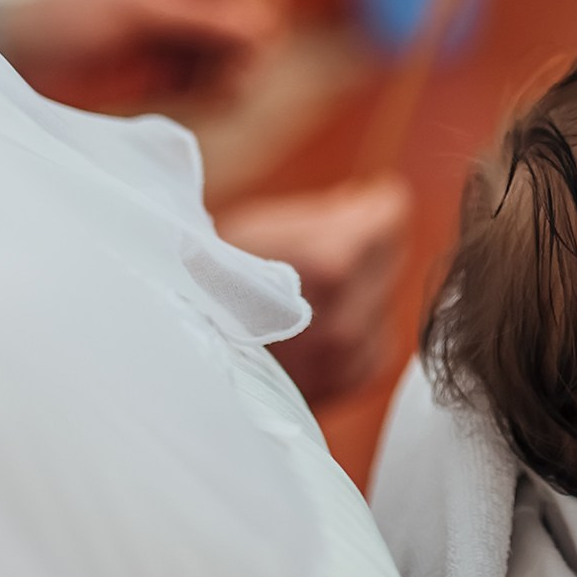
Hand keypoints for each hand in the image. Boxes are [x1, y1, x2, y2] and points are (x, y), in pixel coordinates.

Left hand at [0, 0, 289, 113]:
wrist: (22, 66)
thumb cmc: (71, 19)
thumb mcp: (141, 8)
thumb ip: (205, 15)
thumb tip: (266, 25)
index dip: (261, 10)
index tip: (255, 43)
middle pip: (249, 20)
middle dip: (249, 48)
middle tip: (233, 77)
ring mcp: (178, 37)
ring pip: (236, 54)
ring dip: (236, 74)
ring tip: (216, 92)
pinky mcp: (169, 75)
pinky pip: (215, 83)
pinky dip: (220, 93)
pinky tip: (206, 100)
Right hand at [220, 176, 413, 404]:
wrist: (185, 358)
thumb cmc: (215, 281)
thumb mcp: (264, 226)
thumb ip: (331, 212)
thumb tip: (380, 199)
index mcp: (330, 264)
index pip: (391, 215)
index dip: (373, 204)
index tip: (355, 203)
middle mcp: (348, 315)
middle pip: (390, 254)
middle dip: (364, 243)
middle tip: (319, 247)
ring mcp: (351, 354)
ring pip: (384, 296)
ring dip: (362, 288)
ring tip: (310, 292)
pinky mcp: (352, 378)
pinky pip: (377, 337)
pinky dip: (357, 326)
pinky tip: (317, 324)